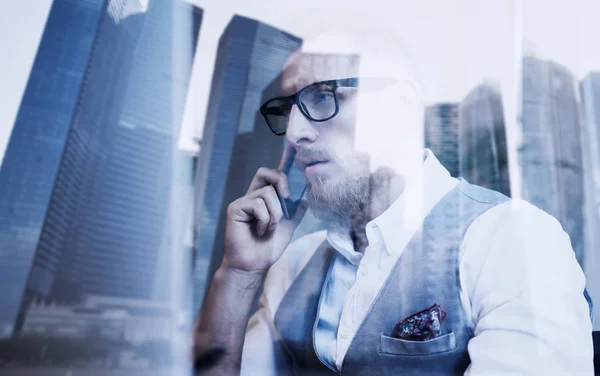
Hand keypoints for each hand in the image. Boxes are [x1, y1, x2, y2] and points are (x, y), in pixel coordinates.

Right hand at [222, 146, 307, 274]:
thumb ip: (295, 212)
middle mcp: (251, 197)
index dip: (281, 161)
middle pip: (266, 173)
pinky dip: (266, 219)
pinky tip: (260, 231)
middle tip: (287, 198)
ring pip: (267, 193)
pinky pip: (258, 204)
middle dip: (282, 181)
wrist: (253, 266)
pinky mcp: (235, 209)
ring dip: (275, 214)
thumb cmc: (267, 249)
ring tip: (269, 229)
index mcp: (263, 199)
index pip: (271, 175)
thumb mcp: (287, 227)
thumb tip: (306, 198)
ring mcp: (242, 202)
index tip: (292, 148)